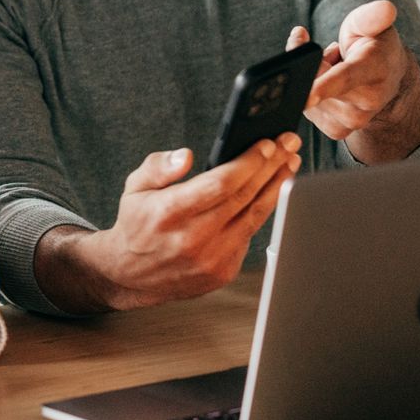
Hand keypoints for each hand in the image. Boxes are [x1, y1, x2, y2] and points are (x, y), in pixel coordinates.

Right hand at [84, 135, 300, 309]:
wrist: (130, 275)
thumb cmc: (136, 226)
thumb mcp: (135, 188)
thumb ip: (158, 167)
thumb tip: (185, 156)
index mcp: (170, 213)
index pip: (220, 184)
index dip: (248, 163)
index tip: (266, 144)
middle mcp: (193, 238)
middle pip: (243, 196)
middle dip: (270, 167)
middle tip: (287, 145)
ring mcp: (211, 259)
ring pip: (254, 217)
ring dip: (276, 188)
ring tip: (288, 165)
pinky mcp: (222, 272)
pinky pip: (249, 236)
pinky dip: (262, 213)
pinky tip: (271, 193)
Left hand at [291, 2, 414, 143]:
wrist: (387, 78)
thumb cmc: (375, 46)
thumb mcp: (373, 23)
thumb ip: (372, 16)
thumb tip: (385, 8)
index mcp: (375, 69)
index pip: (346, 77)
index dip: (325, 86)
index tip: (306, 95)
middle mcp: (367, 101)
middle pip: (314, 81)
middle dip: (311, 61)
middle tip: (333, 52)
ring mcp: (352, 120)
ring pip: (307, 95)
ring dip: (312, 78)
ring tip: (335, 70)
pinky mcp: (337, 131)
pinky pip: (307, 109)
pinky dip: (310, 93)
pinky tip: (327, 87)